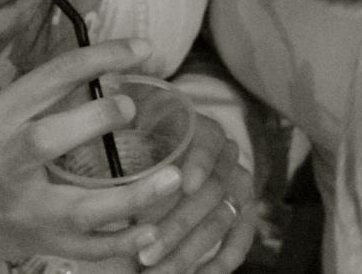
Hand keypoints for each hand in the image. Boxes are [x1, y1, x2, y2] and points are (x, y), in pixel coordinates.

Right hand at [0, 40, 184, 273]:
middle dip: (97, 120)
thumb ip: (45, 92)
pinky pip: (84, 248)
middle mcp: (5, 161)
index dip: (100, 57)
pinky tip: (151, 230)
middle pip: (47, 140)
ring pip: (77, 207)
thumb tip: (108, 62)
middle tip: (133, 108)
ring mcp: (23, 207)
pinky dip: (120, 242)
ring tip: (174, 177)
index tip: (142, 49)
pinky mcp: (37, 241)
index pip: (51, 78)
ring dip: (131, 196)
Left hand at [134, 113, 255, 272]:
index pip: (209, 142)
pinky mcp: (242, 213)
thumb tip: (119, 105)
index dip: (200, 162)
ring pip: (220, 221)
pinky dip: (219, 262)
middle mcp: (227, 156)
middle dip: (178, 227)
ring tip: (155, 273)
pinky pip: (239, 240)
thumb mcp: (133, 124)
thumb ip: (127, 121)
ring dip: (188, 252)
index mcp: (203, 129)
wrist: (159, 148)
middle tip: (144, 254)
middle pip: (211, 191)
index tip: (187, 185)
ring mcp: (237, 185)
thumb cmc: (140, 138)